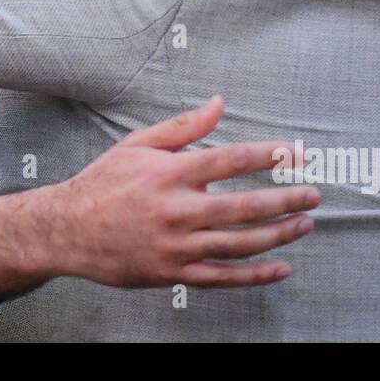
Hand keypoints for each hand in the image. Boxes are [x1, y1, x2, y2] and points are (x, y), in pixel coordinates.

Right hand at [0, 97, 318, 307]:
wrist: (67, 230)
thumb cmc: (104, 183)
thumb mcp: (137, 145)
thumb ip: (182, 127)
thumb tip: (218, 103)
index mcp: (169, 173)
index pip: (231, 160)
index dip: (269, 156)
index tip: (296, 154)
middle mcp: (176, 210)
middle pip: (244, 206)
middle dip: (286, 199)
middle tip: (313, 194)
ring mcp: (176, 245)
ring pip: (240, 244)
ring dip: (278, 235)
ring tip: (304, 224)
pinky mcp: (172, 273)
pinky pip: (222, 277)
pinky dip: (255, 275)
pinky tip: (280, 267)